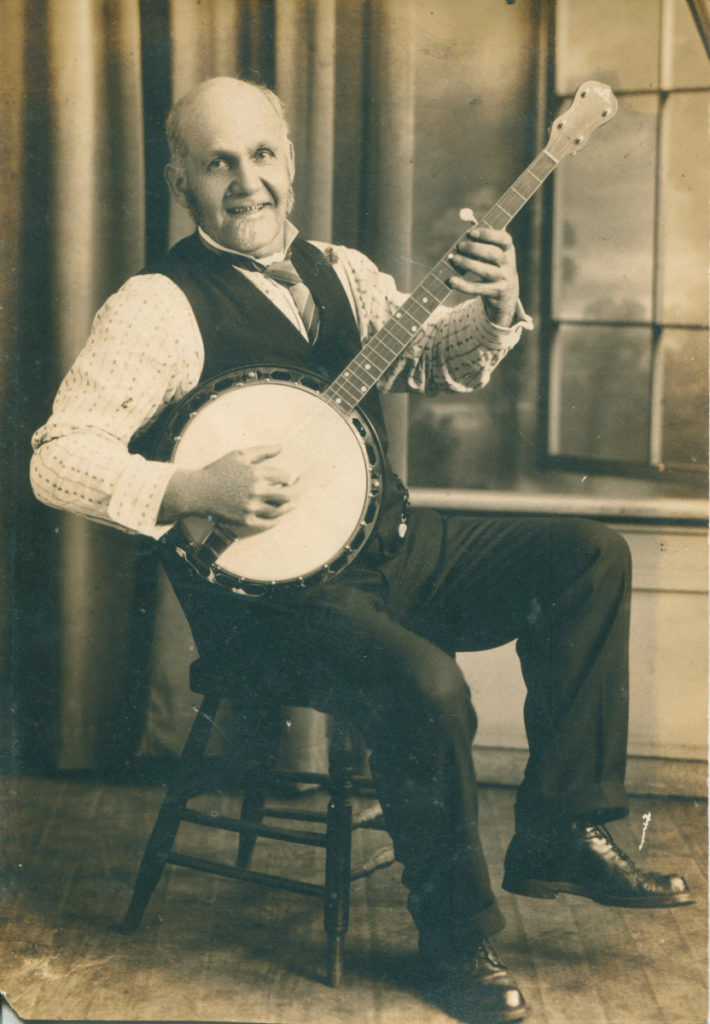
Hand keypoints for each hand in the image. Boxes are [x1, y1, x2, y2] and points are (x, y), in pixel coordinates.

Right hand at [160, 444, 296, 529]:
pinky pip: (268, 523)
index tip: (287, 478)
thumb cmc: (218, 470)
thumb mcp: (239, 455)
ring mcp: (251, 507)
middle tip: (298, 491)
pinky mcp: (245, 521)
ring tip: (294, 504)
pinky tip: (281, 517)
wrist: (197, 492)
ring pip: (280, 510)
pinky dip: (278, 520)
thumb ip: (262, 450)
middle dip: (296, 492)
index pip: (285, 476)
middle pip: (288, 495)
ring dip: (290, 507)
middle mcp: (255, 491)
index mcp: (255, 473)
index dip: (288, 477)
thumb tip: (282, 446)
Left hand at [447, 225, 518, 326]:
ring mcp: (503, 280)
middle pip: (494, 254)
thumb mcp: (494, 252)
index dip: (488, 234)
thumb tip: (467, 226)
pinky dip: (463, 285)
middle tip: (460, 246)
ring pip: (486, 271)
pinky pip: (477, 289)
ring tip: (454, 258)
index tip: (472, 232)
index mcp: (508, 250)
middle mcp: (508, 264)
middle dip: (475, 249)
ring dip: (468, 264)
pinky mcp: (494, 293)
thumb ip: (484, 239)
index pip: (504, 239)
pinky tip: (451, 280)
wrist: (505, 293)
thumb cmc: (494, 266)